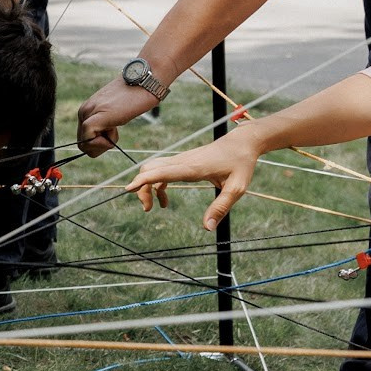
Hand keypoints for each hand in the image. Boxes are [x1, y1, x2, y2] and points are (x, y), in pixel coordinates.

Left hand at [75, 76, 159, 156]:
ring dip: (104, 144)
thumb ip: (106, 121)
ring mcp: (88, 114)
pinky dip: (102, 143)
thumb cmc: (135, 96)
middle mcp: (84, 111)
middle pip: (83, 145)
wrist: (144, 82)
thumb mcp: (115, 111)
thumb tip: (103, 135)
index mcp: (87, 110)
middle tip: (114, 130)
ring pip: (85, 145)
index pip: (84, 139)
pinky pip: (88, 140)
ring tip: (116, 126)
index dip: (99, 142)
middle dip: (100, 145)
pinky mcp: (95, 118)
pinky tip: (114, 128)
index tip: (113, 130)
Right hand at [128, 132, 262, 229]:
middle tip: (148, 209)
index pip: (161, 171)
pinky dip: (155, 184)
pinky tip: (164, 201)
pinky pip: (160, 170)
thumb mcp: (236, 188)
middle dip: (142, 188)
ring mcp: (181, 159)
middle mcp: (182, 161)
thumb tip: (207, 228)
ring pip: (152, 168)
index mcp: (193, 168)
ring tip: (152, 207)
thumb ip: (221, 207)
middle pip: (150, 169)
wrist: (242, 142)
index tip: (128, 189)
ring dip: (146, 186)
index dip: (143, 179)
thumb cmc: (241, 164)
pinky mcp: (183, 161)